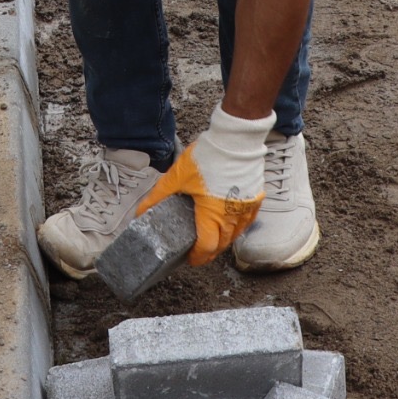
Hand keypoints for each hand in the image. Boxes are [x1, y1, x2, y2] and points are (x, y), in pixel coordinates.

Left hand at [133, 105, 271, 265]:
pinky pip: (248, 220)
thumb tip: (140, 213)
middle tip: (198, 249)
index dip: (198, 258)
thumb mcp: (177, 177)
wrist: (235, 139)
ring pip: (237, 234)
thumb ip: (158, 197)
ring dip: (225, 239)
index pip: (207, 248)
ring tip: (212, 235)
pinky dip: (238, 225)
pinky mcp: (257, 197)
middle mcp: (232, 216)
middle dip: (210, 251)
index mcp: (212, 215)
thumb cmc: (207, 157)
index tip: (190, 259)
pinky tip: (229, 220)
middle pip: (223, 245)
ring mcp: (247, 208)